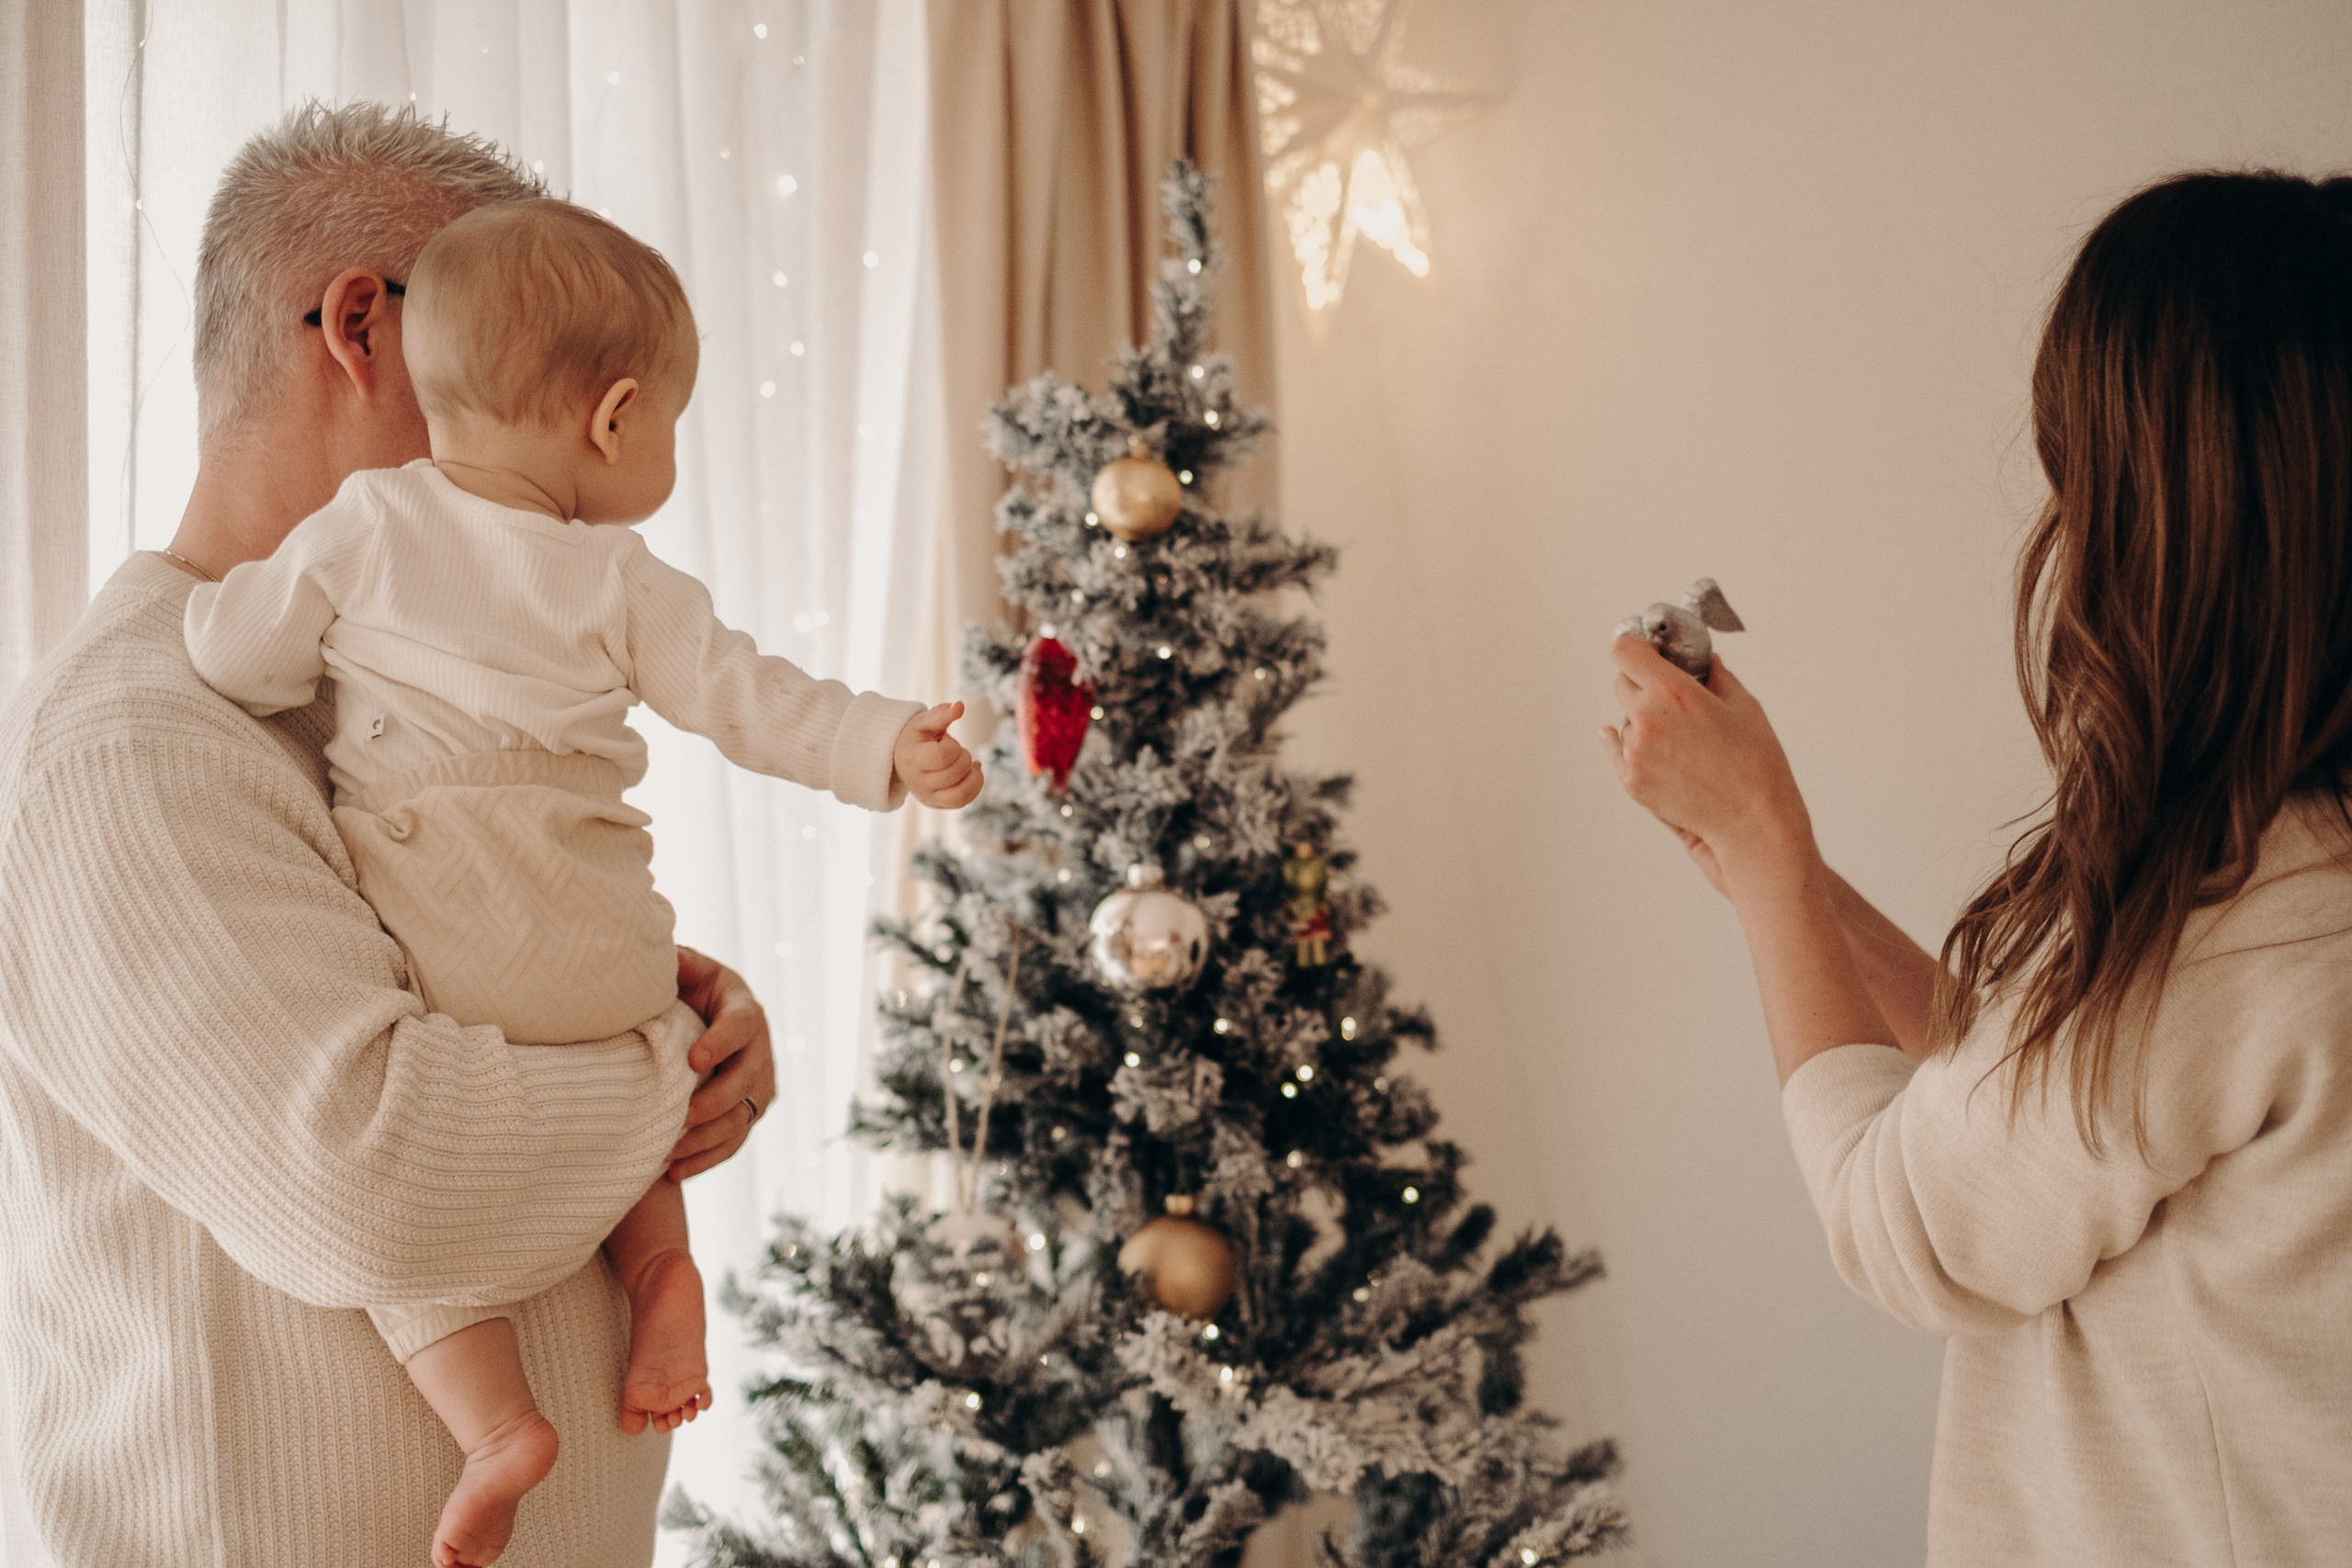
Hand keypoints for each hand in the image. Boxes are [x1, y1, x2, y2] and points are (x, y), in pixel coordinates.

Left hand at [668, 947, 775, 1181]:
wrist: (706, 1018)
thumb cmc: (691, 990)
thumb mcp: (689, 970)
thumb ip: (680, 963)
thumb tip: (665, 953)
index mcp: (745, 1010)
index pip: (742, 1026)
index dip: (722, 1043)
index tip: (693, 1060)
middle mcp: (760, 1050)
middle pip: (747, 1079)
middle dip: (716, 1101)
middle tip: (682, 1117)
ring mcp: (759, 1086)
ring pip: (741, 1118)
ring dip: (708, 1138)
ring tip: (671, 1152)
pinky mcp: (749, 1113)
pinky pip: (733, 1141)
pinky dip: (706, 1159)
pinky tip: (674, 1172)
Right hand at [893, 701, 983, 808]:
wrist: (902, 758)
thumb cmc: (916, 737)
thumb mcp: (923, 722)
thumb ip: (940, 714)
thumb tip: (960, 706)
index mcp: (912, 759)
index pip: (942, 756)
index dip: (951, 745)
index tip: (944, 740)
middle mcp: (918, 782)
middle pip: (954, 773)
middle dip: (962, 756)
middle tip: (954, 749)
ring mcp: (928, 796)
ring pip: (961, 794)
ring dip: (972, 774)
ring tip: (966, 762)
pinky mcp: (938, 803)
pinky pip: (963, 801)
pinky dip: (975, 785)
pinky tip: (973, 770)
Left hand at [1600, 636, 1812, 900]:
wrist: (1752, 824)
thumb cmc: (1757, 766)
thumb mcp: (1745, 707)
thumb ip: (1716, 677)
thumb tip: (1705, 661)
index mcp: (1673, 692)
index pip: (1625, 651)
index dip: (1637, 648)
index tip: (1650, 653)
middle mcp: (1646, 719)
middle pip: (1622, 683)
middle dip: (1642, 683)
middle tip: (1667, 693)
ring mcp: (1634, 752)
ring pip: (1625, 720)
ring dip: (1643, 720)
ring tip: (1681, 739)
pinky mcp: (1630, 780)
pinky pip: (1618, 749)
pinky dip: (1629, 744)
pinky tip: (1645, 742)